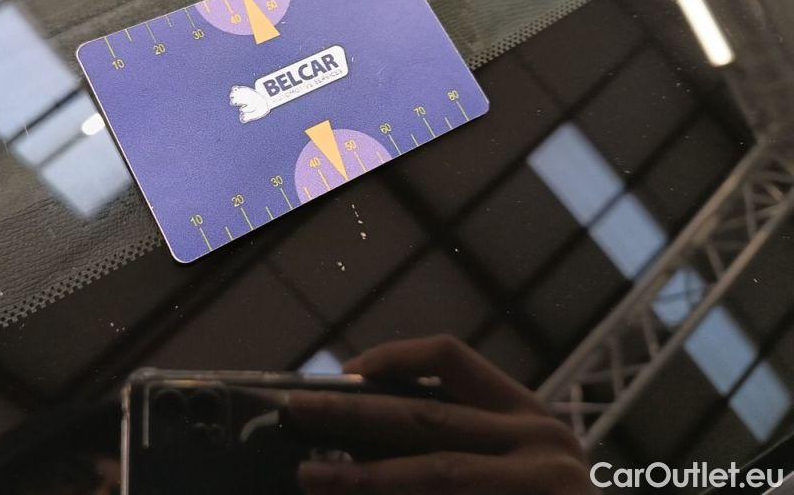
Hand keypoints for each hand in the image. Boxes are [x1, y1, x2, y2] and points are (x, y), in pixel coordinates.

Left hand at [288, 335, 591, 493]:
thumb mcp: (523, 464)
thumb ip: (462, 441)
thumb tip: (363, 436)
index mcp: (527, 414)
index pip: (450, 358)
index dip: (390, 357)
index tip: (344, 371)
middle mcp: (539, 440)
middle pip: (425, 417)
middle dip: (352, 413)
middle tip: (297, 410)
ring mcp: (542, 484)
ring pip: (433, 473)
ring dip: (363, 478)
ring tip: (310, 475)